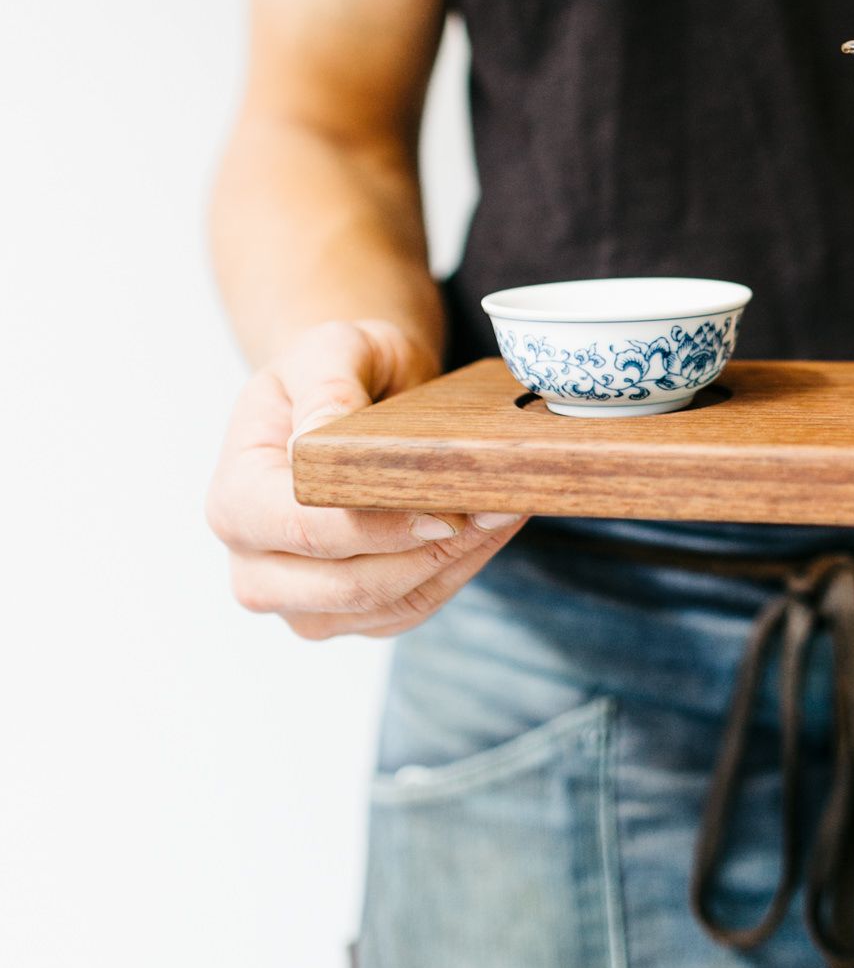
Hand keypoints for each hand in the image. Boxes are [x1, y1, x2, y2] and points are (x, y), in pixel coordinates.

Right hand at [206, 318, 525, 638]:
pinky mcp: (351, 615)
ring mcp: (301, 602)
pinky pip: (412, 608)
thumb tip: (320, 442)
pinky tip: (491, 528)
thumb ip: (325, 390)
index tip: (445, 507)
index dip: (379, 526)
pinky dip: (459, 571)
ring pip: (390, 606)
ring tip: (505, 509)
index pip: (306, 530)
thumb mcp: (327, 351)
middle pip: (350, 585)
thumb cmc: (332, 370)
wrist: (345, 398)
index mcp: (234, 502)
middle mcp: (255, 567)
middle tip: (497, 505)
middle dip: (431, 551)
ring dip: (457, 563)